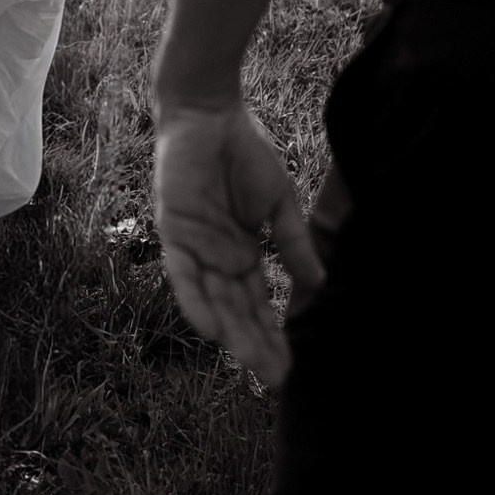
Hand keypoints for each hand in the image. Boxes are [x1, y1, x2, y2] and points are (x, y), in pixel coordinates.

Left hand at [153, 100, 324, 387]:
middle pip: (237, 312)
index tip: (291, 369)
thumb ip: (293, 245)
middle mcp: (217, 260)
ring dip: (231, 333)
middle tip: (276, 380)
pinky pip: (182, 275)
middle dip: (256, 346)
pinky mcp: (174, 232)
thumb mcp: (280, 205)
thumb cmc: (244, 153)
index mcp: (241, 255)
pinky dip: (195, 301)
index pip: (258, 305)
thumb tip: (320, 283)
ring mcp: (195, 249)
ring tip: (252, 364)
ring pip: (213, 302)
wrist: (211, 114)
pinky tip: (212, 329)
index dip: (273, 337)